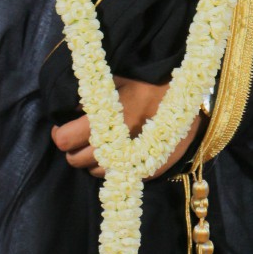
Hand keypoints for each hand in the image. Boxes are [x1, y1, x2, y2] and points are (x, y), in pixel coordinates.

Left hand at [51, 77, 199, 178]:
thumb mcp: (119, 77)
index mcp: (111, 119)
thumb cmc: (151, 81)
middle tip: (81, 136)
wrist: (191, 96)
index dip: (61, 134)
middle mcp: (122, 144)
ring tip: (102, 144)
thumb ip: (93, 94)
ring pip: (97, 172)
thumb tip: (69, 110)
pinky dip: (116, 167)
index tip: (64, 127)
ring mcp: (137, 160)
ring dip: (94, 160)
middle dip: (74, 149)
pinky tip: (121, 152)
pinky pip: (121, 176)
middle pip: (78, 161)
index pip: (67, 139)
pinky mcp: (151, 170)